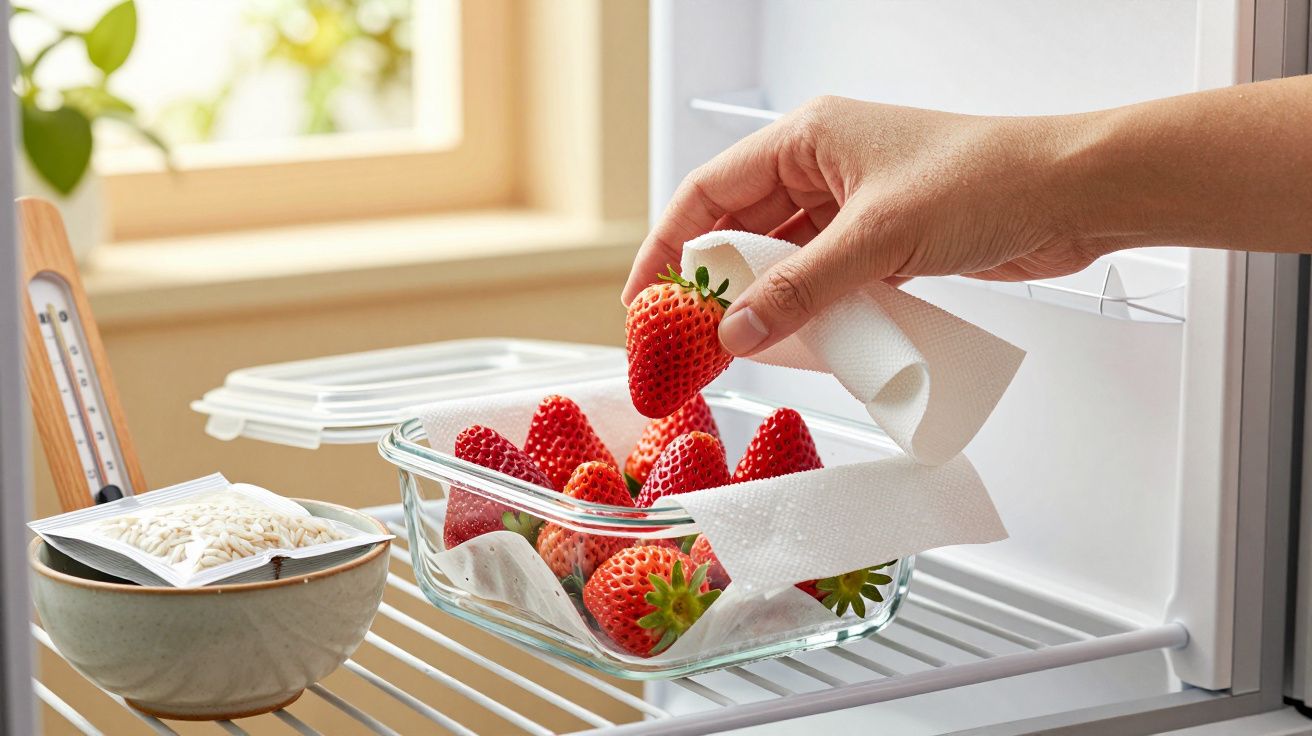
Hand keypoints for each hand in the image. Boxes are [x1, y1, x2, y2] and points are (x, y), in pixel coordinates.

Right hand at [621, 96, 1106, 356]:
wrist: (1072, 194)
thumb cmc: (989, 179)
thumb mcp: (879, 237)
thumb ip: (804, 288)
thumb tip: (739, 331)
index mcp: (808, 138)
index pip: (709, 192)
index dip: (669, 245)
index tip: (645, 297)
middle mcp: (822, 167)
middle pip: (740, 229)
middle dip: (713, 283)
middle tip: (687, 337)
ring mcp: (852, 205)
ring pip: (782, 258)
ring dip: (762, 301)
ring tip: (736, 348)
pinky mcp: (882, 239)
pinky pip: (823, 277)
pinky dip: (806, 308)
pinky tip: (797, 339)